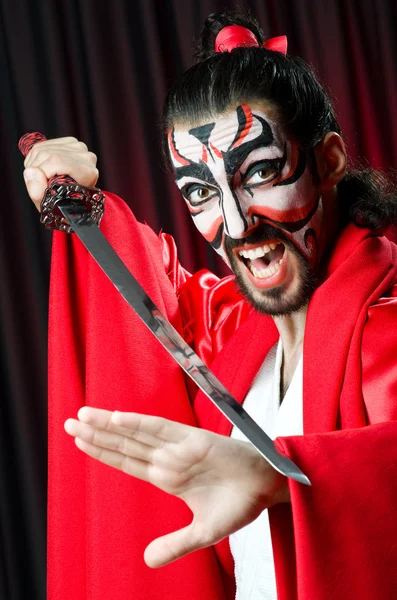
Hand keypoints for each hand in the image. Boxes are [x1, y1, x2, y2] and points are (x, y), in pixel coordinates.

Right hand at [23, 137, 98, 210]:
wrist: (73, 199)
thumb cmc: (63, 204)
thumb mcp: (49, 206)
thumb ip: (38, 192)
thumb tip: (31, 171)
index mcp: (87, 172)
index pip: (55, 161)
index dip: (41, 171)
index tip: (40, 184)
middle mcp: (86, 157)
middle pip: (47, 153)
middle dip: (35, 168)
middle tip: (38, 183)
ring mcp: (79, 147)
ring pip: (43, 149)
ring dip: (33, 164)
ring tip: (39, 178)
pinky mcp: (70, 142)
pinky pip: (43, 145)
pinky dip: (35, 158)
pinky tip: (40, 168)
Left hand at [64, 407, 289, 567]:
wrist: (269, 488)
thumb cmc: (239, 504)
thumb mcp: (202, 533)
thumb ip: (174, 543)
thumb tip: (146, 561)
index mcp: (167, 477)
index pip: (126, 462)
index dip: (102, 451)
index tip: (79, 441)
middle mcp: (168, 458)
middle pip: (125, 444)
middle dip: (96, 434)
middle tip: (68, 422)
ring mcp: (179, 447)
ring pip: (137, 433)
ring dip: (110, 424)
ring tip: (83, 415)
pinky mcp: (194, 439)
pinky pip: (162, 429)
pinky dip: (140, 423)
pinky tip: (118, 418)